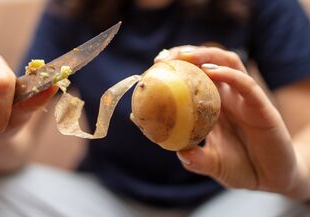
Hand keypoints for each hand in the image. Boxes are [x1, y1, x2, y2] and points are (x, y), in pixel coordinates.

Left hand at [156, 46, 298, 193]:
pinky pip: (246, 85)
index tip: (154, 66)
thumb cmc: (241, 169)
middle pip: (209, 62)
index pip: (195, 76)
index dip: (176, 67)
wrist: (271, 182)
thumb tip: (179, 151)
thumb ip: (195, 159)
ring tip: (185, 56)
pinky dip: (229, 74)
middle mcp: (229, 97)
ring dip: (206, 55)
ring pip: (228, 63)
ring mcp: (245, 99)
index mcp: (214, 106)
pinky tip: (211, 71)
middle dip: (187, 54)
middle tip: (165, 58)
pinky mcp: (262, 108)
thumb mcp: (212, 164)